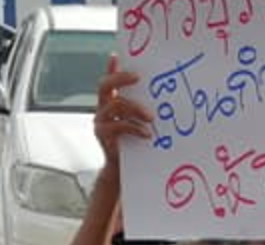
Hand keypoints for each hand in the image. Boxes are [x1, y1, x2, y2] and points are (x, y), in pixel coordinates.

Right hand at [93, 55, 154, 172]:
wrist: (124, 169)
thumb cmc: (136, 142)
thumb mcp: (141, 122)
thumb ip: (144, 106)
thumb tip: (164, 93)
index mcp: (110, 101)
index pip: (109, 79)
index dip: (111, 67)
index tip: (118, 55)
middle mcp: (102, 108)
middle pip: (105, 85)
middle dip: (121, 78)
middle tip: (138, 78)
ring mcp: (100, 121)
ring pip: (115, 105)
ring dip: (135, 108)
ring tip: (151, 117)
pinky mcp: (103, 135)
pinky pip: (119, 125)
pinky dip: (135, 128)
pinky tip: (147, 134)